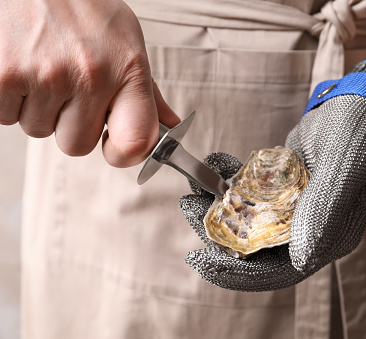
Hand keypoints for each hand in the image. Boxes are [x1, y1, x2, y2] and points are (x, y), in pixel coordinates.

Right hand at [0, 0, 179, 166]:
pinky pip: (6, 118)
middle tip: (68, 86)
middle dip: (70, 123)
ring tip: (44, 67)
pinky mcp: (3, 76)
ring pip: (39, 131)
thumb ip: (147, 91)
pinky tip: (22, 67)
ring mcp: (45, 76)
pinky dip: (11, 99)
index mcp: (128, 69)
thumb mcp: (126, 41)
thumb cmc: (82, 7)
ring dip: (40, 108)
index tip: (114, 145)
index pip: (136, 142)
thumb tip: (169, 125)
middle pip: (77, 145)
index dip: (123, 154)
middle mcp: (90, 74)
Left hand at [180, 94, 365, 290]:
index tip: (201, 259)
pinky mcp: (286, 189)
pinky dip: (231, 181)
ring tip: (193, 185)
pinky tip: (217, 164)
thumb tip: (300, 261)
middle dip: (218, 234)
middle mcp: (311, 230)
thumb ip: (322, 212)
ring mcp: (297, 209)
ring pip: (249, 221)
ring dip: (218, 205)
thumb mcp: (344, 169)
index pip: (279, 270)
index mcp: (329, 237)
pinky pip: (252, 194)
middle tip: (189, 207)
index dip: (238, 272)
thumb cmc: (362, 132)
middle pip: (257, 249)